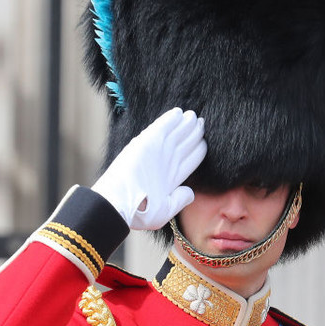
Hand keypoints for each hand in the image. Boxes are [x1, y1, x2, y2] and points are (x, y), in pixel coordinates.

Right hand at [92, 108, 206, 229]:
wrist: (119, 204)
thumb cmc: (139, 212)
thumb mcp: (165, 211)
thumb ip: (180, 200)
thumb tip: (190, 192)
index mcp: (172, 176)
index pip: (191, 158)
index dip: (199, 148)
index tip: (204, 141)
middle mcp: (166, 162)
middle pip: (186, 143)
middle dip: (195, 132)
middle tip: (202, 122)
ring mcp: (157, 151)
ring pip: (178, 133)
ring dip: (187, 123)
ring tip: (195, 117)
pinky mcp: (148, 142)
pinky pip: (163, 126)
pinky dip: (171, 119)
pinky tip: (179, 113)